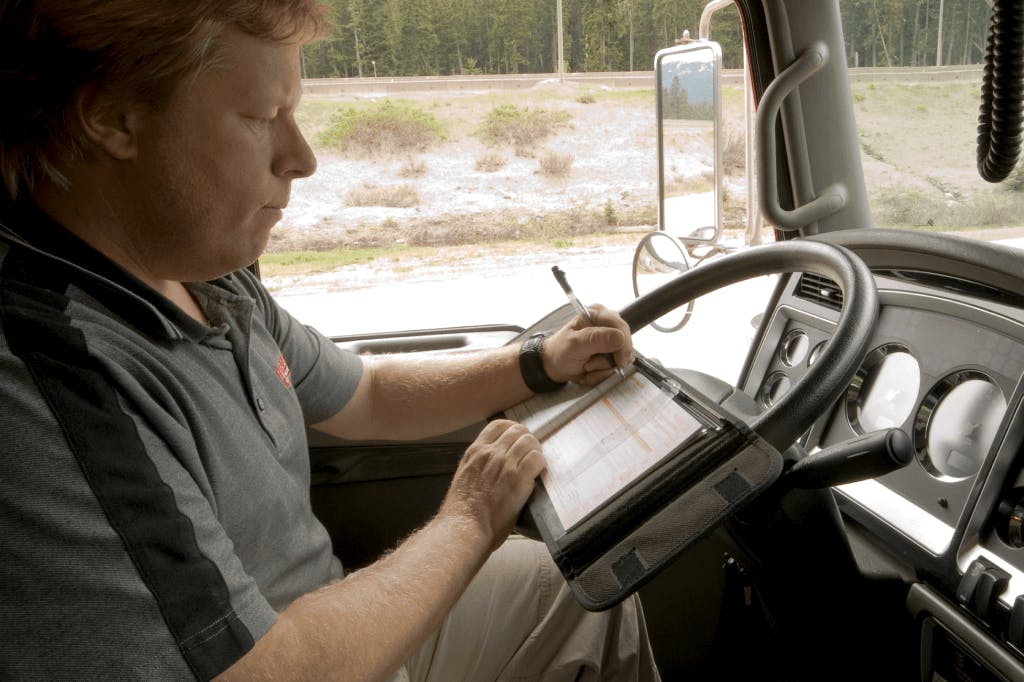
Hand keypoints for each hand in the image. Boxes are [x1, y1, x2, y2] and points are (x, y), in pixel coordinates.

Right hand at [439, 420, 545, 551]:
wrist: (464, 527)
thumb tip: (491, 467)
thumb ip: (478, 466)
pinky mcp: (518, 478)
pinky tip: (538, 471)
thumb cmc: (461, 511)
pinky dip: (541, 462)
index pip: (498, 425)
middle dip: (527, 438)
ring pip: (529, 441)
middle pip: (517, 430)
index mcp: (475, 452)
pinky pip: (537, 459)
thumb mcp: (464, 478)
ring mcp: (505, 464)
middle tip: (531, 450)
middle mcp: (490, 453)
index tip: (518, 436)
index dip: (512, 428)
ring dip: (536, 449)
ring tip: (536, 461)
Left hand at [542, 305, 632, 385]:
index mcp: (598, 314)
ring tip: (586, 367)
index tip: (618, 362)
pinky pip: (616, 368)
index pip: (622, 328)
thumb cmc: (560, 351)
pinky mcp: (610, 354)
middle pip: (625, 345)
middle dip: (608, 361)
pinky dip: (603, 374)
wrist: (554, 366)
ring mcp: (610, 341)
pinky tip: (591, 371)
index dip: (623, 346)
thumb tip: (620, 338)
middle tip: (589, 365)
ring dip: (603, 369)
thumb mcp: (574, 344)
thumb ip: (596, 339)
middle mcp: (606, 325)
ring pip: (621, 359)